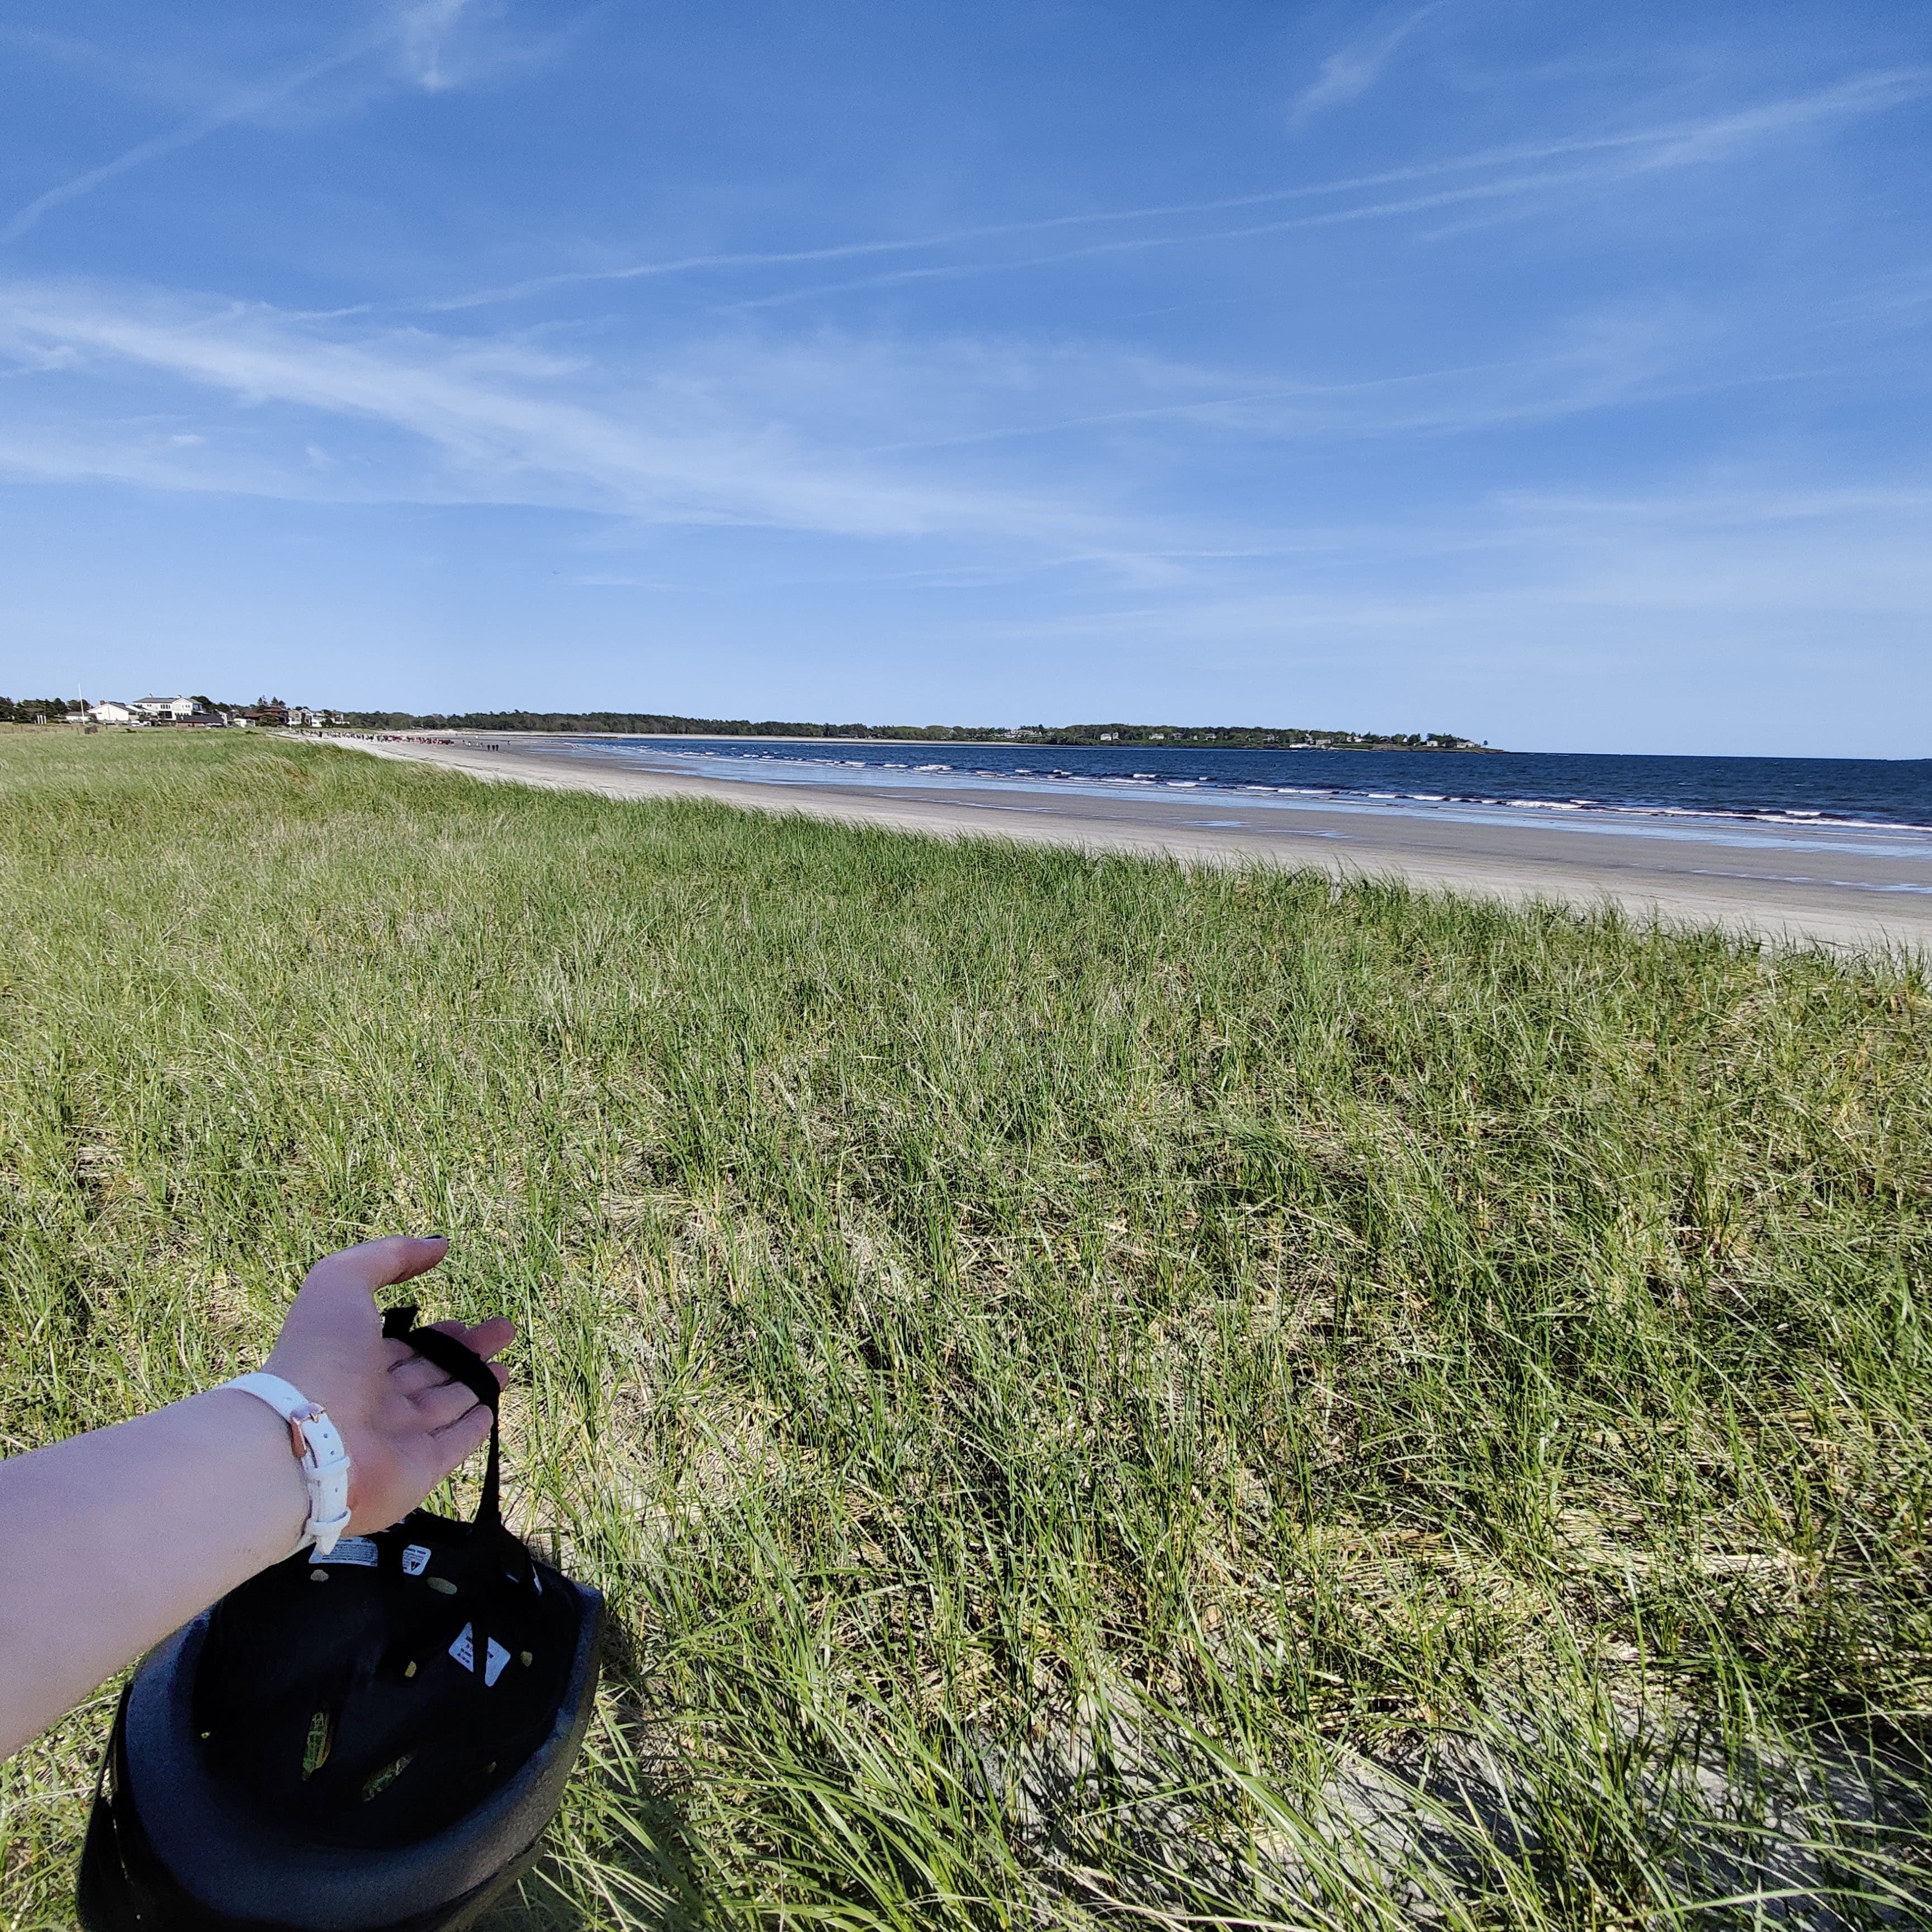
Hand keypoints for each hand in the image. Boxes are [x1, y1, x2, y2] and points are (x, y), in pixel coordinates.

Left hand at [264, 1236, 514, 1533]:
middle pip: (431, 1372)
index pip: (403, 1347)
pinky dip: (473, 1429)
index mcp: (356, 1361)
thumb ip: (389, 1256)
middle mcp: (376, 1399)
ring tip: (506, 1369)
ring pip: (446, 1407)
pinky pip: (452, 1446)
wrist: (306, 1443)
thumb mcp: (342, 1282)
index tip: (463, 1321)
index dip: (435, 1333)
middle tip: (502, 1331)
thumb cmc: (322, 1356)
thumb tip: (439, 1245)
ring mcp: (398, 1438)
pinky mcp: (419, 1470)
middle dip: (467, 1351)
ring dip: (476, 1386)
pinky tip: (489, 1411)